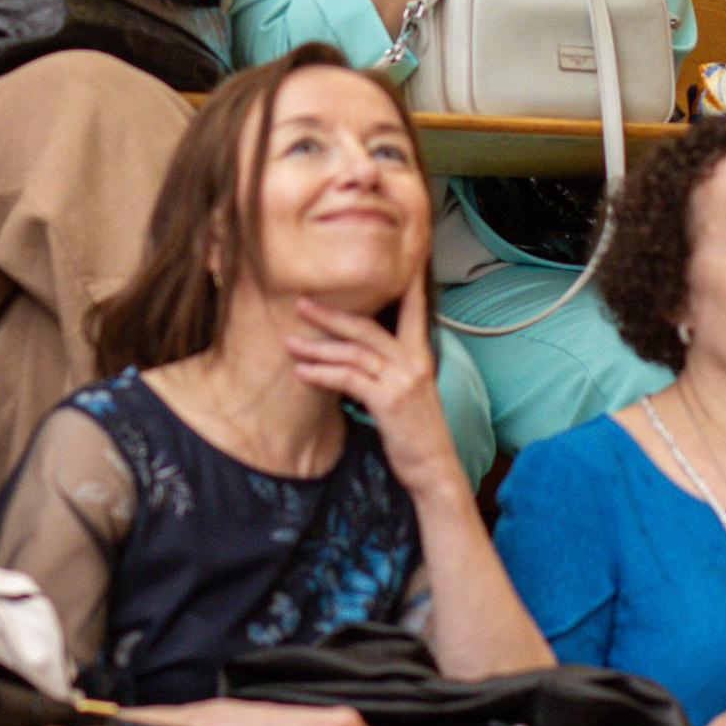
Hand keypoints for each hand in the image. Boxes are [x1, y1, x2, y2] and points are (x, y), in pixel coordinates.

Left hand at [280, 271, 455, 504]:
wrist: (434, 468)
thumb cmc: (416, 431)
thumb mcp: (410, 391)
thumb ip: (390, 367)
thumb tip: (358, 352)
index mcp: (420, 354)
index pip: (413, 307)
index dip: (404, 280)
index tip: (395, 257)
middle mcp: (413, 361)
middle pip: (366, 326)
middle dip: (331, 313)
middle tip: (301, 302)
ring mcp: (402, 380)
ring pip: (352, 351)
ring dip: (317, 346)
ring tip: (290, 342)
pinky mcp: (388, 401)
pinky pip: (348, 379)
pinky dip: (322, 374)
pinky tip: (303, 372)